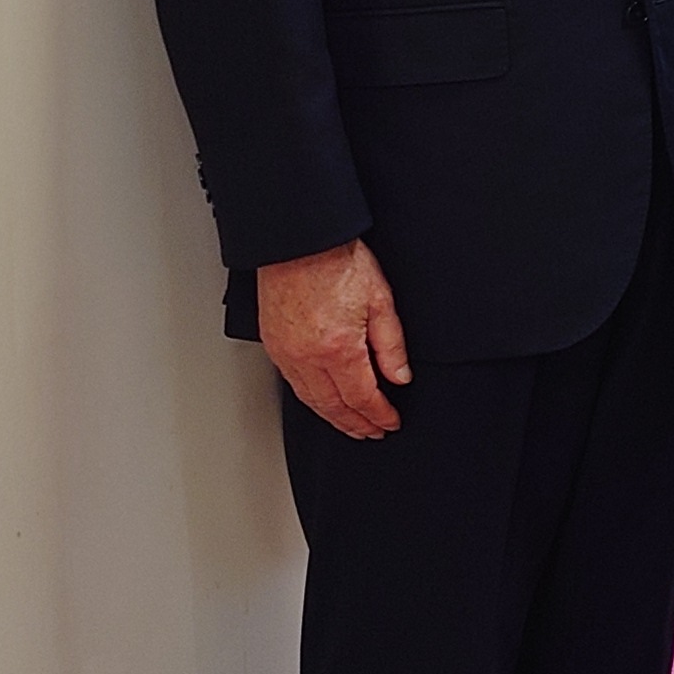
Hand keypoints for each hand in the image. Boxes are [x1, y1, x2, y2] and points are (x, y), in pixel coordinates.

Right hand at [256, 239, 410, 438]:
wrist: (300, 241)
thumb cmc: (339, 261)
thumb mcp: (381, 300)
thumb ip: (391, 345)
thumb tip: (399, 377)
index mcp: (338, 348)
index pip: (362, 397)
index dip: (379, 414)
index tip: (390, 422)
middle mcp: (308, 357)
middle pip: (334, 406)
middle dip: (356, 424)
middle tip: (372, 432)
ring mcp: (286, 353)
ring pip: (311, 400)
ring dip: (333, 417)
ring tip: (351, 425)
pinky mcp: (273, 345)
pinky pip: (293, 384)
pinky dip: (311, 400)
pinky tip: (323, 402)